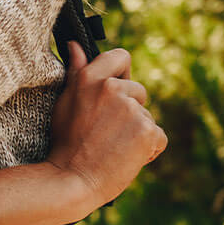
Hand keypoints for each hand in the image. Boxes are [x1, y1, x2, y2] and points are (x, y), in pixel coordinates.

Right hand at [48, 42, 166, 213]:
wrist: (73, 179)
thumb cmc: (66, 142)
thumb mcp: (66, 101)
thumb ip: (76, 72)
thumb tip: (76, 44)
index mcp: (91, 78)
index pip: (121, 57)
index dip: (122, 72)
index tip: (114, 89)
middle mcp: (113, 88)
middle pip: (138, 91)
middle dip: (129, 109)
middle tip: (107, 131)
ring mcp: (133, 109)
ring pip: (146, 116)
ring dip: (137, 131)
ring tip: (114, 147)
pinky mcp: (148, 131)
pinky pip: (158, 136)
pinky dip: (148, 148)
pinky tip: (127, 157)